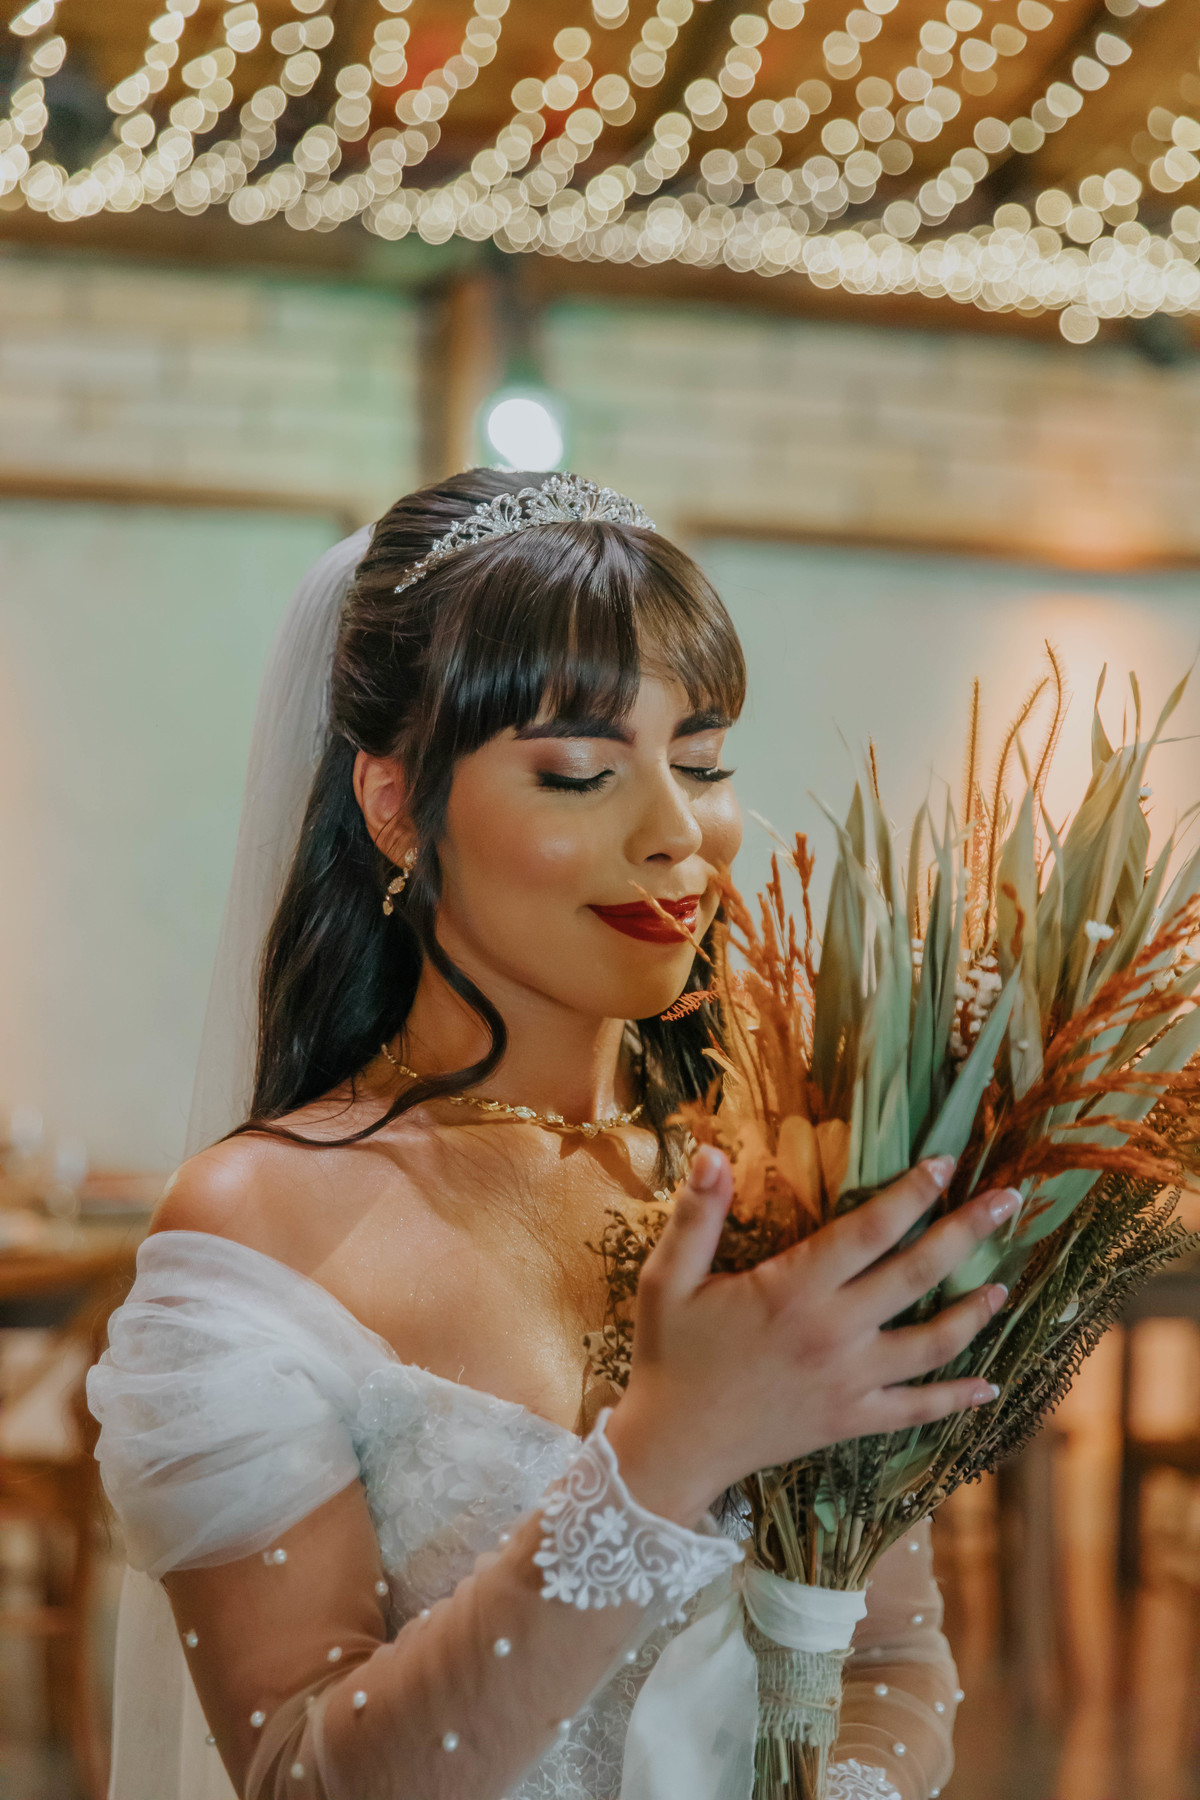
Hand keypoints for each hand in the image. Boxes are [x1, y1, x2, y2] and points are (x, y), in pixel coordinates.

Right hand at [605, 1147, 1016, 1526]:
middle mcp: (833, 1332)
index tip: (945, 1162)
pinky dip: (957, 1399)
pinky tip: (991, 1386)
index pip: (868, 1230)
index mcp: (793, 1290)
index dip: (911, 1193)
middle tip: (1009, 1201)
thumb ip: (696, 1216)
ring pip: (932, 1343)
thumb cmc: (670, 1356)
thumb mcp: (669, 1280)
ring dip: (974, 1312)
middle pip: (917, 1274)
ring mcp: (849, 1381)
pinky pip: (917, 1410)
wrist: (674, 1446)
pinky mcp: (851, 1420)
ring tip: (1003, 1285)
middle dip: (967, 1233)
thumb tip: (713, 1154)